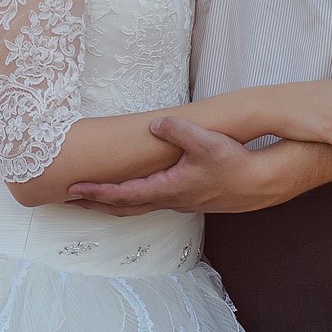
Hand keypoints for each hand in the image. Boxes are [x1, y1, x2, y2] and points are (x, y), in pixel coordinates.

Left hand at [67, 117, 277, 214]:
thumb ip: (178, 130)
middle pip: (124, 207)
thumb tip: (156, 123)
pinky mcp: (189, 199)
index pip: (123, 194)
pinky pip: (152, 202)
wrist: (260, 183)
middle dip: (97, 203)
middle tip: (72, 200)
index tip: (73, 190)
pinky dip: (134, 199)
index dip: (96, 192)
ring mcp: (179, 202)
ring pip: (138, 207)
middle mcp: (169, 200)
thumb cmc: (234, 164)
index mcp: (167, 189)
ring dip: (114, 204)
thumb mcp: (206, 141)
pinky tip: (135, 191)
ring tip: (95, 198)